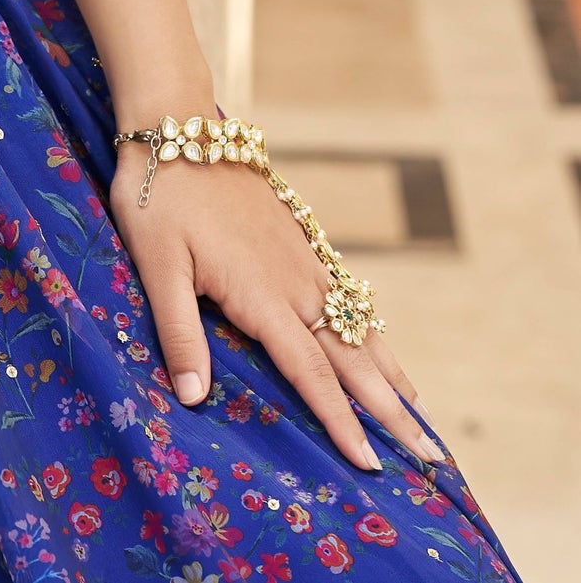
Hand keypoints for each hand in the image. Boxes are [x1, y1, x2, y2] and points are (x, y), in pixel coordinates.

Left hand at [109, 148, 443, 471]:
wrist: (175, 125)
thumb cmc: (158, 195)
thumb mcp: (156, 264)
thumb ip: (179, 331)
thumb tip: (194, 399)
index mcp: (263, 295)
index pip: (312, 373)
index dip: (342, 422)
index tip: (372, 464)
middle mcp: (294, 281)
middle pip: (353, 358)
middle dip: (393, 411)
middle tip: (433, 457)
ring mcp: (301, 258)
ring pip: (357, 326)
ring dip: (391, 372)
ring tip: (421, 413)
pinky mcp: (298, 238)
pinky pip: (345, 294)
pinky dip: (371, 330)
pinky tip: (378, 344)